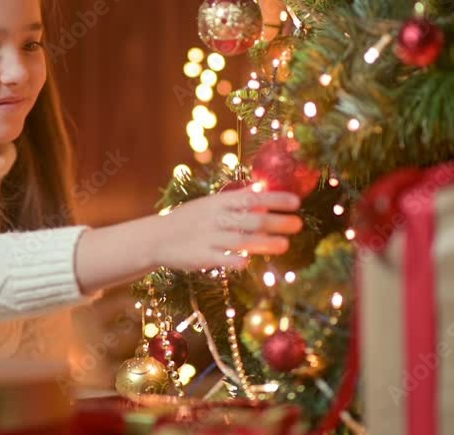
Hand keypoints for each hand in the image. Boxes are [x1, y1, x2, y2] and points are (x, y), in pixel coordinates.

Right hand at [150, 187, 302, 270]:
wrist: (155, 237)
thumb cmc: (189, 219)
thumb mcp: (210, 204)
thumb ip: (235, 199)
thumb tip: (262, 191)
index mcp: (219, 202)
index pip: (253, 197)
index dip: (275, 199)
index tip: (296, 202)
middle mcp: (216, 218)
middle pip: (252, 219)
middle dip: (277, 221)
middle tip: (298, 224)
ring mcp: (208, 237)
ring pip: (241, 239)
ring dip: (265, 242)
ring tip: (285, 245)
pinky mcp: (201, 256)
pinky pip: (221, 258)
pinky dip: (235, 259)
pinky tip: (249, 262)